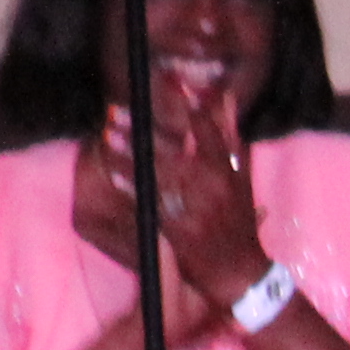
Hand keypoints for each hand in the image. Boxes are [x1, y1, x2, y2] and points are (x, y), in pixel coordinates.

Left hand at [72, 93, 260, 286]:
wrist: (237, 270)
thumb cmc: (238, 218)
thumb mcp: (241, 174)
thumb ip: (230, 134)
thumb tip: (226, 96)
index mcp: (227, 170)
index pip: (206, 128)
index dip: (186, 102)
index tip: (168, 80)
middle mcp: (210, 187)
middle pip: (171, 151)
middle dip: (142, 131)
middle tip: (118, 113)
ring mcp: (191, 209)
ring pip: (155, 175)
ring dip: (129, 155)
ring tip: (108, 136)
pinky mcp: (176, 230)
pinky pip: (148, 203)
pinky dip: (130, 187)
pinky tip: (113, 172)